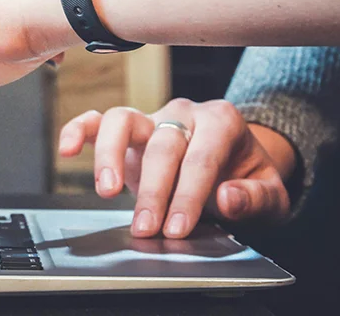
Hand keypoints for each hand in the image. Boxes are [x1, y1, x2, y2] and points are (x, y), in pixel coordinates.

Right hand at [59, 98, 294, 238]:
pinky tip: (68, 150)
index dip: (188, 194)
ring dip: (110, 155)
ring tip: (107, 191)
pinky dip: (79, 130)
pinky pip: (98, 120)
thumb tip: (227, 197)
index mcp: (222, 121)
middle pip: (163, 145)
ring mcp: (152, 118)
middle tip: (147, 227)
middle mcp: (184, 113)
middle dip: (154, 190)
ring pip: (123, 120)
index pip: (201, 157)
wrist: (236, 165)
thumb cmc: (248, 179)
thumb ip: (254, 197)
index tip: (178, 227)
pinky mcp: (128, 130)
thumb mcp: (271, 194)